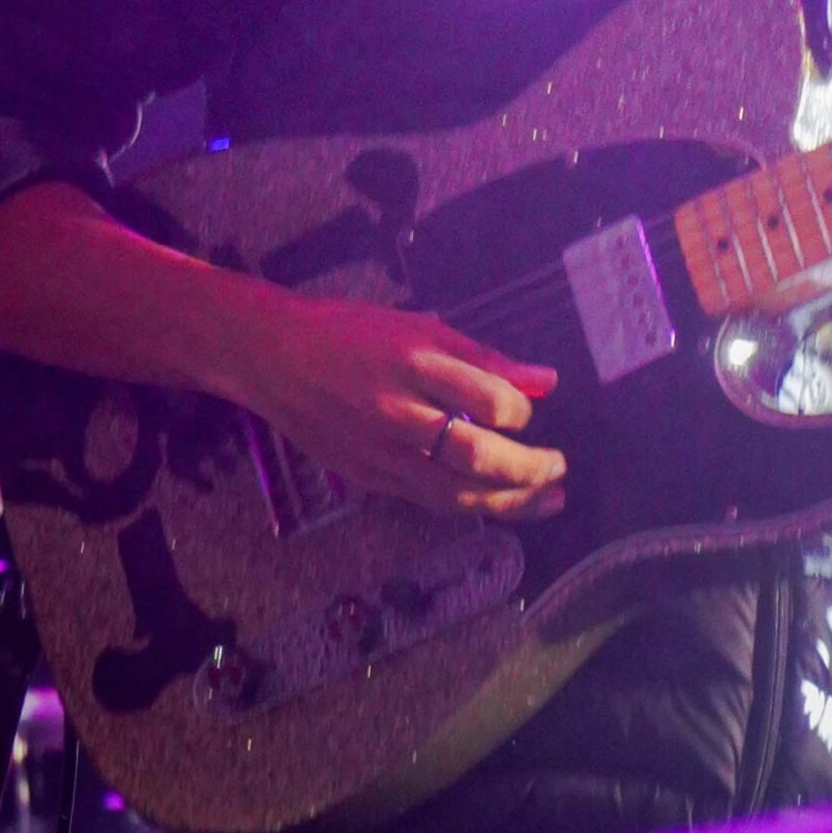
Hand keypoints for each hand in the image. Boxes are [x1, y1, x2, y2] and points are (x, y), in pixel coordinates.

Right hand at [218, 280, 564, 519]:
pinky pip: (428, 501)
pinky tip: (496, 503)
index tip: (527, 412)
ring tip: (547, 499)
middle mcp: (398, 411)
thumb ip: (484, 358)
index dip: (519, 413)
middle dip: (529, 470)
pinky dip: (469, 506)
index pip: (487, 400)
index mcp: (413, 362)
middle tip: (559, 468)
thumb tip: (547, 381)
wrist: (273, 357)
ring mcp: (380, 451)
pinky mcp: (367, 478)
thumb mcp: (419, 326)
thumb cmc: (351, 332)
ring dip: (511, 502)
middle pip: (477, 456)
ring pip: (456, 493)